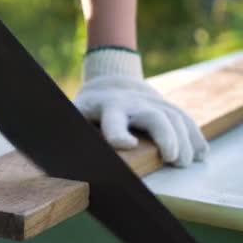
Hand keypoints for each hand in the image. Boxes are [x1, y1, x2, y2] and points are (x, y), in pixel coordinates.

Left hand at [74, 48, 208, 166]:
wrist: (111, 80)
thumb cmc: (86, 109)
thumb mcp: (73, 115)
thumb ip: (66, 130)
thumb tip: (41, 149)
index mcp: (105, 108)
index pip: (112, 119)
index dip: (117, 132)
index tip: (125, 145)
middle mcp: (132, 104)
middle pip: (154, 117)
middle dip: (165, 137)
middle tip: (172, 159)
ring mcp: (153, 103)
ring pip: (174, 118)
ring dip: (185, 140)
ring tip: (187, 162)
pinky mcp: (167, 105)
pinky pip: (185, 119)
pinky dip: (195, 136)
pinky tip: (201, 154)